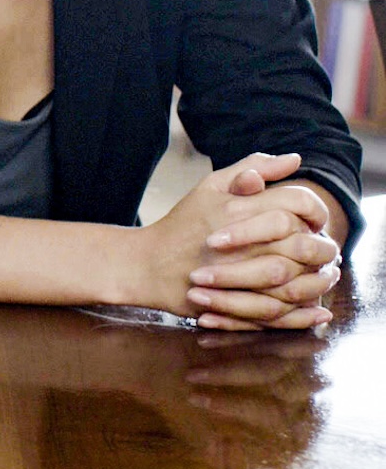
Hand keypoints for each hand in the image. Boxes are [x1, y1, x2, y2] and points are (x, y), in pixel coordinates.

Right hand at [132, 153, 331, 328]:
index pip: (298, 202)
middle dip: (320, 245)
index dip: (314, 209)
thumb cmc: (182, 224)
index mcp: (239, 208)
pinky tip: (312, 304)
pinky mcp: (239, 303)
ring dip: (317, 277)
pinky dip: (304, 310)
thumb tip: (294, 158)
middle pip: (306, 241)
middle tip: (320, 246)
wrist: (148, 266)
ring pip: (301, 278)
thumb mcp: (211, 186)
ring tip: (320, 273)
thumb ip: (251, 168)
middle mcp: (244, 241)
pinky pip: (285, 309)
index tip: (312, 218)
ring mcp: (242, 275)